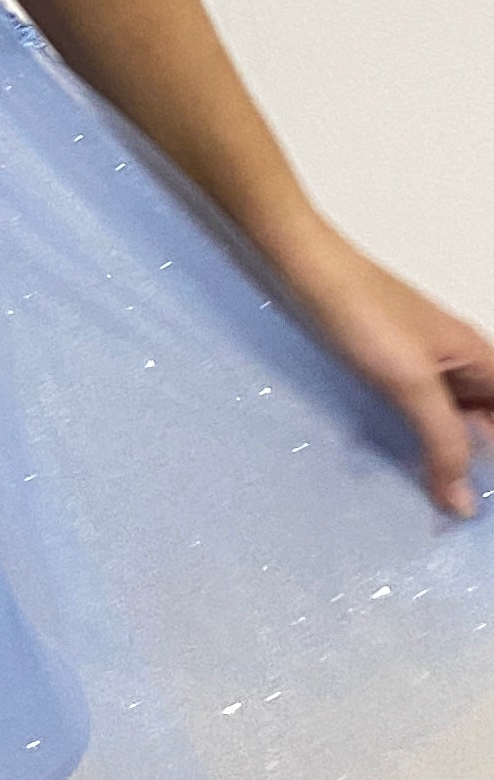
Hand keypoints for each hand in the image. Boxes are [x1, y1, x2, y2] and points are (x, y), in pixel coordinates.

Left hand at [288, 242, 493, 518]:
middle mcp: (459, 362)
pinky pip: (415, 411)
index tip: (485, 499)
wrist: (304, 268)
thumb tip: (466, 505)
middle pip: (485, 422)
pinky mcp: (387, 365)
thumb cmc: (365, 318)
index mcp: (481, 360)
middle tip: (452, 511)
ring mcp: (422, 363)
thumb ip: (444, 442)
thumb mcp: (412, 384)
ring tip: (429, 499)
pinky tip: (395, 464)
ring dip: (442, 455)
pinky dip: (413, 438)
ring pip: (449, 420)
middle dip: (475, 464)